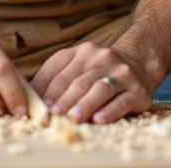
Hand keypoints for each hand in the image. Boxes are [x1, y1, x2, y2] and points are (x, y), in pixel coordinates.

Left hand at [31, 41, 153, 123]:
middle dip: (63, 100)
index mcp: (82, 52)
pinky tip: (99, 119)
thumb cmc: (100, 70)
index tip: (38, 106)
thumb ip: (56, 77)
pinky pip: (122, 100)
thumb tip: (30, 96)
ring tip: (72, 119)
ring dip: (84, 105)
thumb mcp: (78, 65)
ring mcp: (121, 73)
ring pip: (100, 89)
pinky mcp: (137, 89)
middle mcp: (102, 58)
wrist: (140, 61)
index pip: (59, 70)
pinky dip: (109, 111)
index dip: (47, 89)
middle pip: (79, 81)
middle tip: (52, 116)